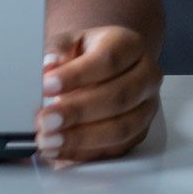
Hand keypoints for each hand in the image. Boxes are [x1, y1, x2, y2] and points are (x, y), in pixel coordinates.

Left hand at [36, 26, 161, 163]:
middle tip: (45, 119)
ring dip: (81, 138)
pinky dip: (84, 152)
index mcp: (129, 46)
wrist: (106, 66)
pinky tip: (59, 149)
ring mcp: (146, 108)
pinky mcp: (139, 134)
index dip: (77, 75)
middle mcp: (145, 77)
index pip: (108, 60)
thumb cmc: (86, 53)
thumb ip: (59, 50)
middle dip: (77, 112)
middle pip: (118, 97)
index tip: (47, 85)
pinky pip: (115, 149)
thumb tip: (48, 67)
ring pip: (121, 128)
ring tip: (49, 139)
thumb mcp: (71, 41)